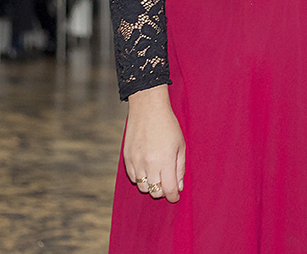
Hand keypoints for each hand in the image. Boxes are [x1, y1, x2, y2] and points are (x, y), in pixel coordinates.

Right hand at [123, 86, 185, 202]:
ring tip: (157, 174)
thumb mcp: (180, 146)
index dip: (173, 197)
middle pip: (155, 192)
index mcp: (165, 161)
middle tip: (167, 183)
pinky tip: (147, 168)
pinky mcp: (126, 158)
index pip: (168, 190)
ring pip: (143, 187)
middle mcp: (149, 164)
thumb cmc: (168, 125)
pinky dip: (140, 178)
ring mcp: (136, 161)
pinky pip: (133, 178)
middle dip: (163, 191)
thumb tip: (178, 187)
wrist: (147, 109)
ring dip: (151, 185)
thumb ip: (180, 168)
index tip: (175, 196)